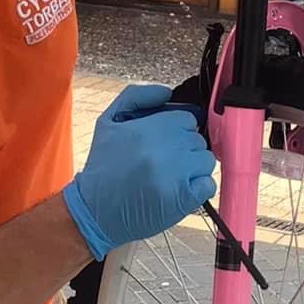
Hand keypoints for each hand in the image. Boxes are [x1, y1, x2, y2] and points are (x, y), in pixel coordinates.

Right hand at [64, 83, 215, 260]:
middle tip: (165, 162)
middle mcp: (164, 149)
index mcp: (149, 128)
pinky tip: (179, 191)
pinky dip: (198, 189)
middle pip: (198, 139)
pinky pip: (209, 185)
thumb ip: (136, 96)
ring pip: (206, 160)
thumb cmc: (103, 167)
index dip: (178, 130)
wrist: (95, 211)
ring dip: (193, 168)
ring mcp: (176, 175)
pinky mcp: (182, 199)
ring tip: (171, 177)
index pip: (187, 119)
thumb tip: (167, 92)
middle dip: (185, 149)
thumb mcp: (108, 121)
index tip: (166, 143)